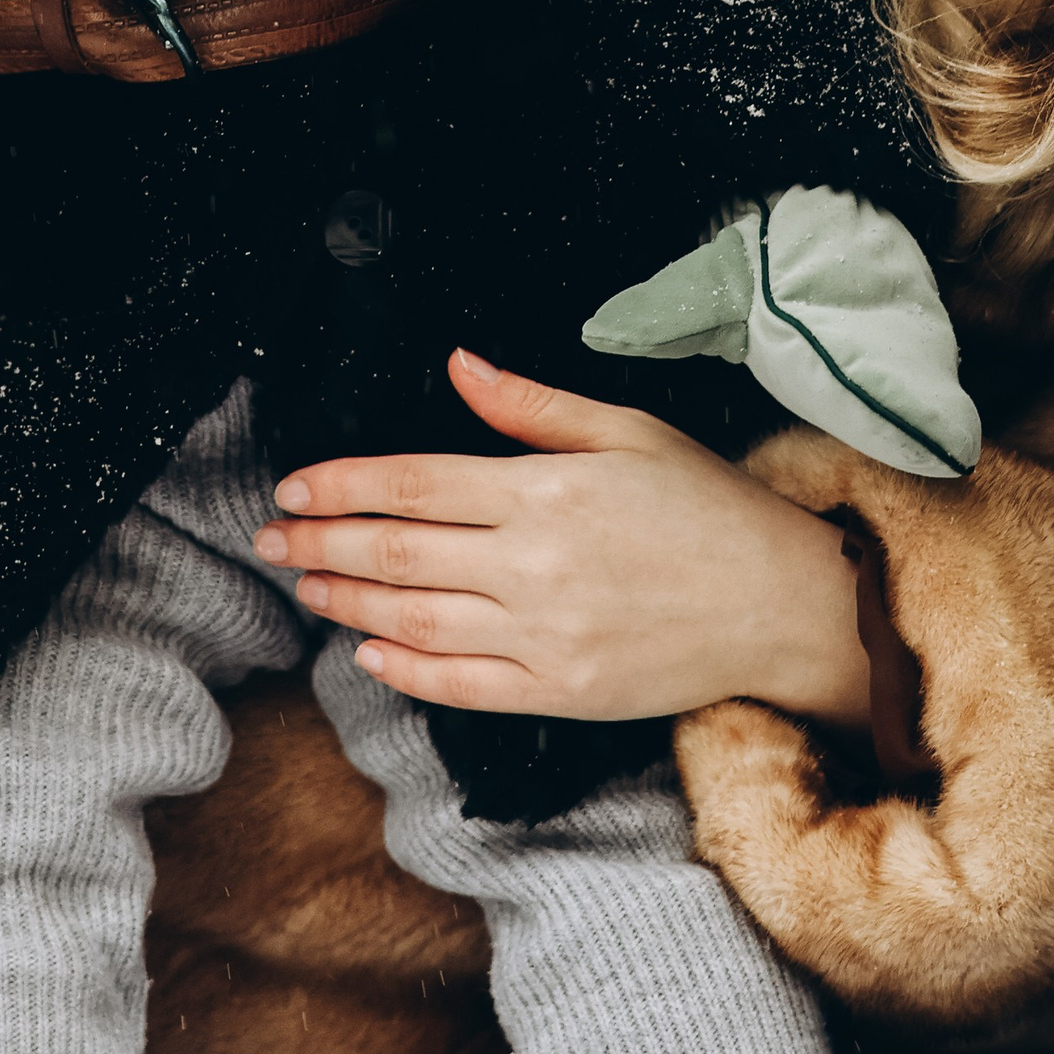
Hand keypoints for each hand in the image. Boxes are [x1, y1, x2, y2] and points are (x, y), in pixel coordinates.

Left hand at [255, 349, 866, 726]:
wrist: (783, 605)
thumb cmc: (711, 509)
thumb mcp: (629, 430)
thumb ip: (532, 404)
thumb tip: (460, 363)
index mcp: (547, 490)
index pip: (415, 484)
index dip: (343, 484)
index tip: (294, 487)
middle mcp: (537, 564)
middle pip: (398, 553)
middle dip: (322, 543)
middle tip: (271, 539)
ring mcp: (546, 634)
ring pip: (415, 619)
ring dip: (348, 602)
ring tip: (305, 586)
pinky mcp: (562, 690)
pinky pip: (462, 686)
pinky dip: (406, 669)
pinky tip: (369, 651)